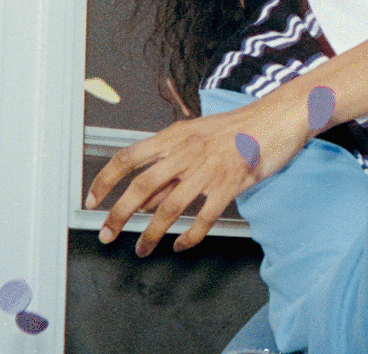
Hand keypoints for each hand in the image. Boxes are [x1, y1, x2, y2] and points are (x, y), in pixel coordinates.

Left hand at [85, 89, 311, 255]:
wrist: (276, 118)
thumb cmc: (238, 127)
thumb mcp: (198, 137)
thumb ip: (172, 164)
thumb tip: (145, 195)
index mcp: (175, 135)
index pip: (129, 156)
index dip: (106, 179)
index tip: (92, 199)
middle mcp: (187, 151)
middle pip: (142, 185)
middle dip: (118, 214)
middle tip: (106, 234)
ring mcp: (208, 168)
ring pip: (169, 207)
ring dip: (151, 233)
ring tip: (141, 249)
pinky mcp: (230, 184)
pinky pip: (203, 218)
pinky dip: (188, 237)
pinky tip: (180, 245)